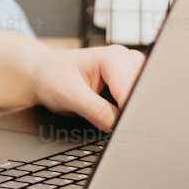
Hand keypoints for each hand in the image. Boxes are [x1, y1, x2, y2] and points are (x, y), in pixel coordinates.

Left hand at [30, 43, 145, 131]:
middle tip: (112, 126)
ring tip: (105, 115)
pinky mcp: (130, 82)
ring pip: (144, 100)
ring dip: (131, 113)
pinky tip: (113, 114)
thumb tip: (120, 127)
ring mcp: (132, 70)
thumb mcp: (70, 96)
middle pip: (144, 95)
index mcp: (114, 57)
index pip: (133, 93)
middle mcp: (128, 60)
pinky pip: (138, 102)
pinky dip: (128, 112)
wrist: (45, 73)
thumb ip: (97, 111)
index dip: (129, 114)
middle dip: (133, 114)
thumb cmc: (53, 78)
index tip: (122, 130)